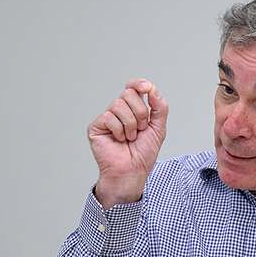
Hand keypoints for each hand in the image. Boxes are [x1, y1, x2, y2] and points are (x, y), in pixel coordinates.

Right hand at [87, 79, 168, 208]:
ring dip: (130, 124)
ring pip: (118, 104)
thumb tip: (153, 89)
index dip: (139, 84)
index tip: (147, 88)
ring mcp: (107, 119)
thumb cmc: (142, 154)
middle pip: (128, 93)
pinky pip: (108, 117)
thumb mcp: (158, 129)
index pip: (133, 88)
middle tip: (140, 129)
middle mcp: (119, 112)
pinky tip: (119, 140)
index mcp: (132, 110)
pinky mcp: (96, 127)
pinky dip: (118, 130)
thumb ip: (159, 108)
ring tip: (130, 137)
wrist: (132, 172)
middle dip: (140, 112)